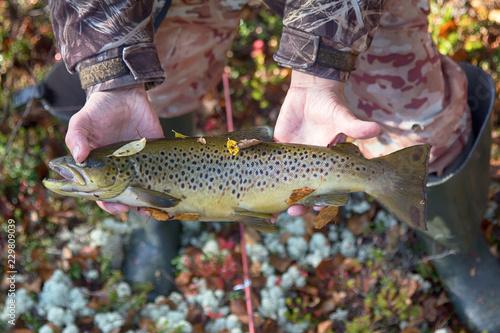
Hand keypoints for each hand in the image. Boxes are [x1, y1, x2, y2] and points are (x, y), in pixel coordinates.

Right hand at [65, 84, 162, 214]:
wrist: (123, 93)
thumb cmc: (98, 111)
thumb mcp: (82, 122)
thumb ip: (77, 137)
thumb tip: (78, 157)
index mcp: (100, 167)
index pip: (102, 192)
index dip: (106, 202)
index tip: (113, 205)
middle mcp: (120, 169)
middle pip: (124, 195)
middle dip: (128, 204)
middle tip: (132, 207)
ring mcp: (139, 162)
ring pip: (144, 187)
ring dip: (147, 199)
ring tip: (151, 205)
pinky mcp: (155, 152)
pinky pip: (161, 171)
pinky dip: (164, 182)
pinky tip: (166, 190)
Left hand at [274, 70, 379, 215]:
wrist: (310, 90)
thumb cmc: (331, 105)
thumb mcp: (342, 116)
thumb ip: (355, 126)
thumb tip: (377, 129)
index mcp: (327, 163)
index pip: (326, 187)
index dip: (323, 199)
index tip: (318, 206)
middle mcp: (309, 165)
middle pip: (305, 191)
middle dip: (300, 204)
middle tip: (293, 212)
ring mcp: (292, 159)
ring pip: (286, 184)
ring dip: (280, 198)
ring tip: (273, 212)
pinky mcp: (278, 149)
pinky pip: (268, 167)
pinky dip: (262, 179)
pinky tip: (253, 192)